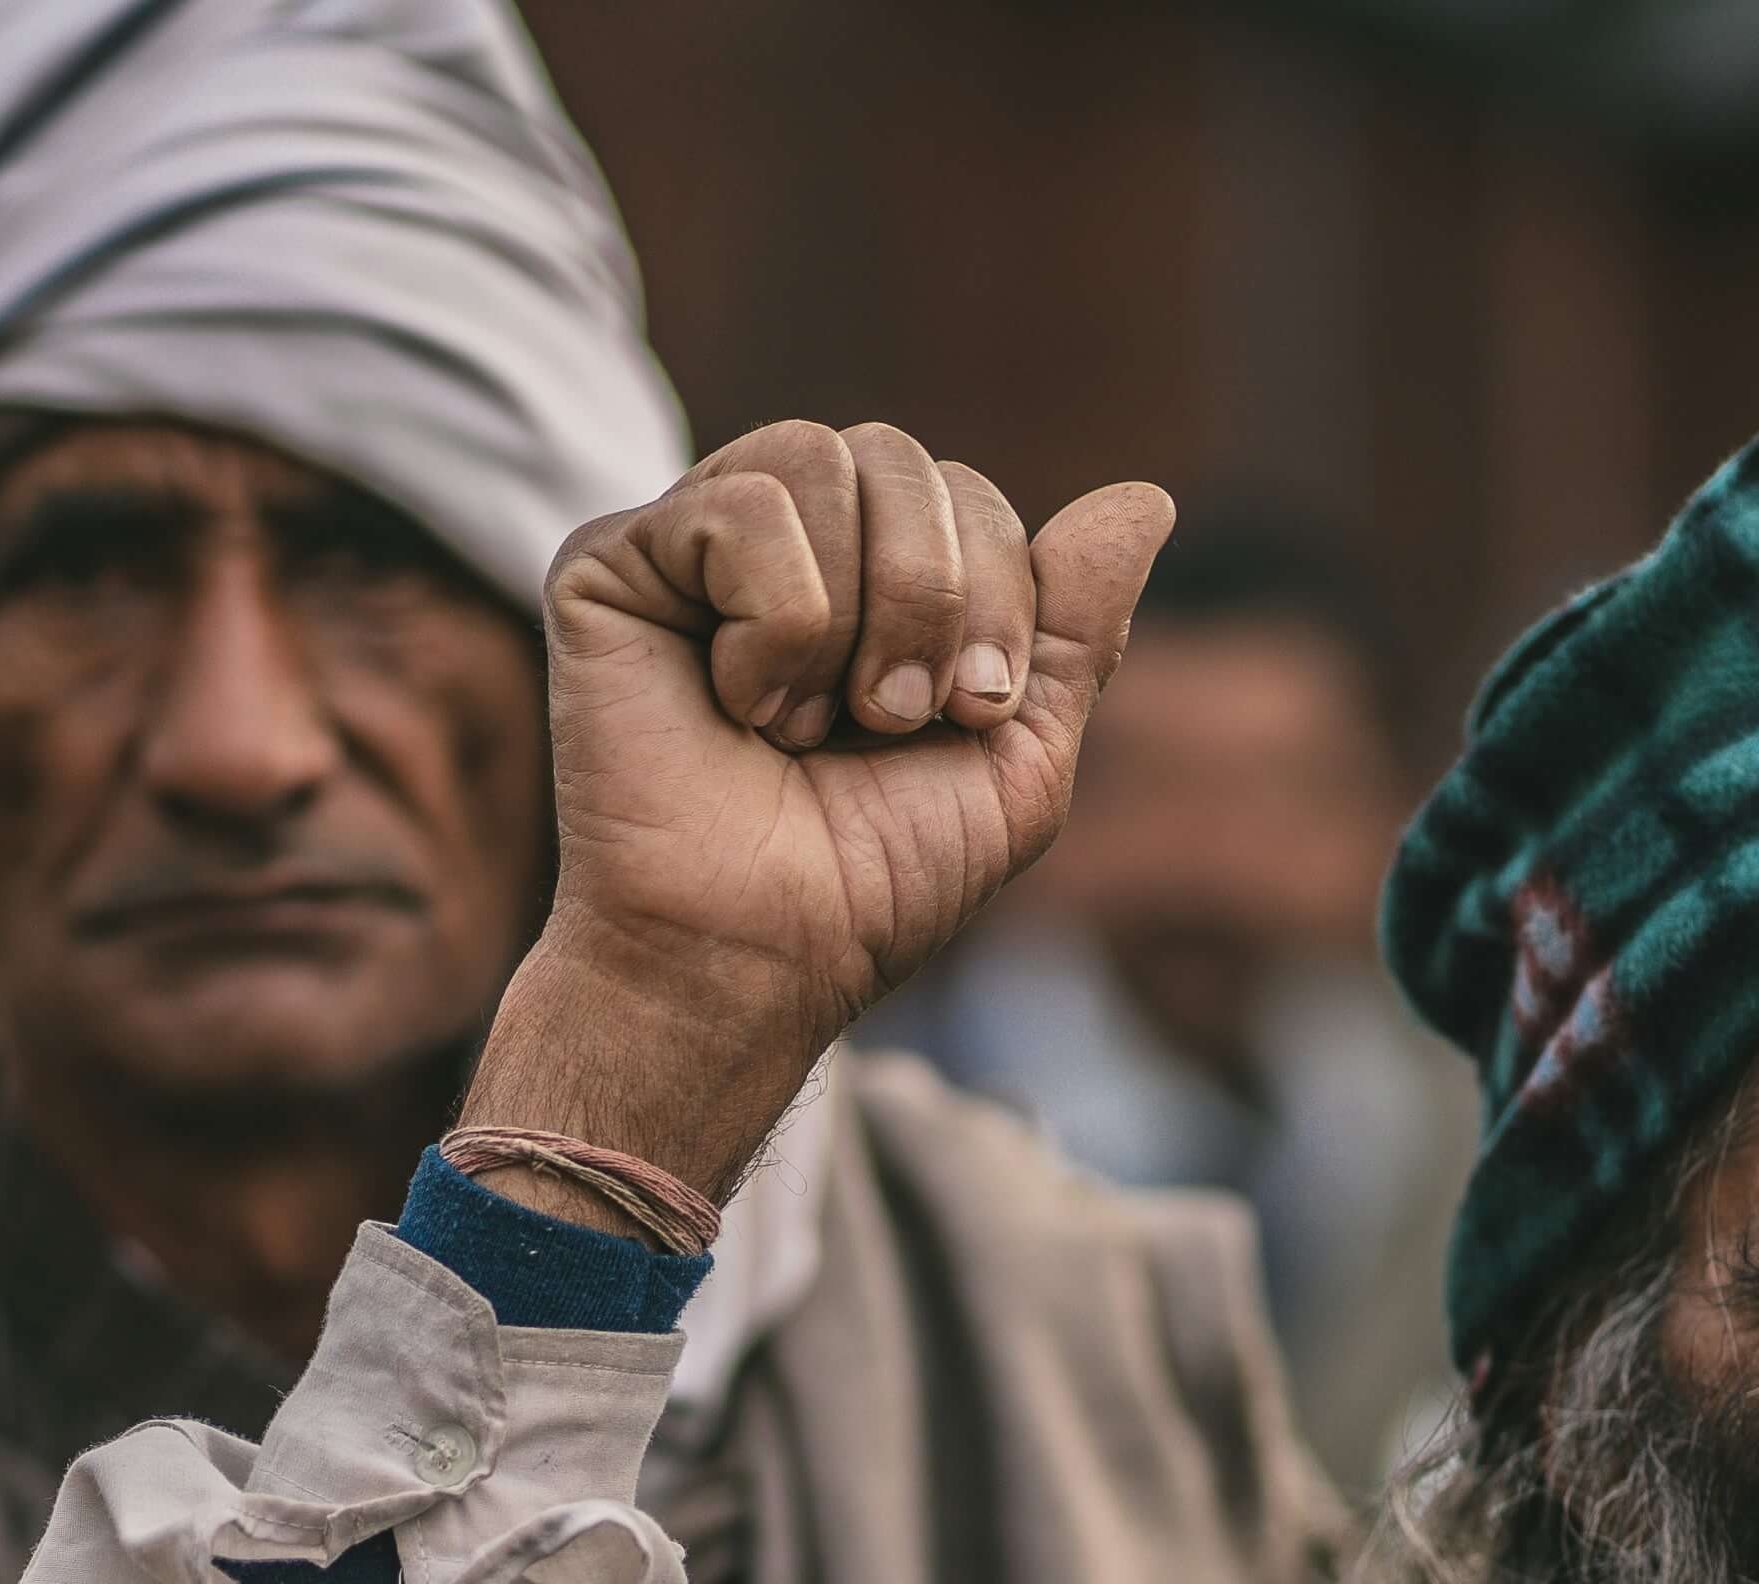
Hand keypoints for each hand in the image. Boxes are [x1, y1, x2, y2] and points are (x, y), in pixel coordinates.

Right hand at [458, 422, 1175, 1218]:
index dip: (997, 593)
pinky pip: (740, 507)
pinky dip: (774, 624)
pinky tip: (736, 706)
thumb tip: (1148, 496)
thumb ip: (1075, 626)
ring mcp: (689, 544)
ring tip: (809, 724)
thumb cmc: (872, 877)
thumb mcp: (1017, 752)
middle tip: (890, 721)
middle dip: (931, 599)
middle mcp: (780, 540)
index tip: (969, 715)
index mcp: (869, 574)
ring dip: (850, 616)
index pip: (966, 491)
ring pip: (817, 457)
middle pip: (898, 456)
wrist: (756, 952)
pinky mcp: (610, 563)